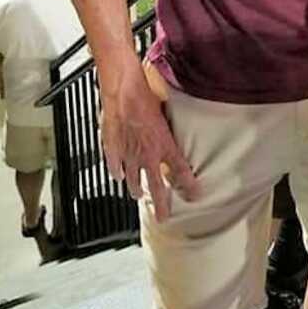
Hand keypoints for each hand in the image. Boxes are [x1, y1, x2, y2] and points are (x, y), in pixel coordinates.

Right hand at [100, 62, 198, 221]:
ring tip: (138, 195)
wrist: (123, 91)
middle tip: (163, 217)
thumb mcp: (167, 112)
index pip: (180, 171)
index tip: (194, 196)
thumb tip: (179, 128)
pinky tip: (118, 176)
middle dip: (161, 204)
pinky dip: (117, 172)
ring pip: (133, 180)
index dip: (188, 186)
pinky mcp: (112, 149)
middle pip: (156, 186)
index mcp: (164, 145)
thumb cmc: (146, 96)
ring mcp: (129, 154)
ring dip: (137, 189)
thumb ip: (171, 127)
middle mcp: (147, 154)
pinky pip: (115, 167)